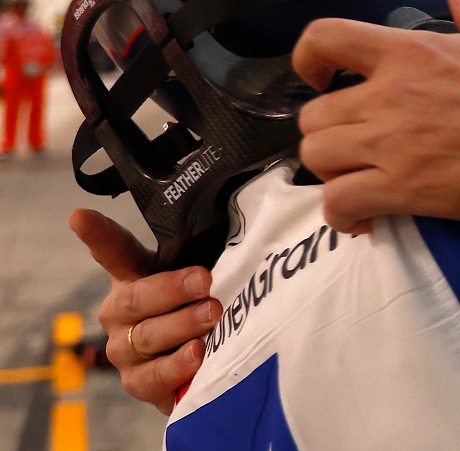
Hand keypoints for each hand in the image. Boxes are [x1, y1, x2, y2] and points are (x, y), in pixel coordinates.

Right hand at [68, 209, 220, 414]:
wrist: (202, 364)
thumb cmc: (201, 306)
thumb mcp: (201, 280)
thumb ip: (204, 260)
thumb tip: (239, 230)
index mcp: (134, 278)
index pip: (115, 252)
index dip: (98, 234)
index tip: (80, 216)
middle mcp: (121, 313)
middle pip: (137, 298)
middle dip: (172, 288)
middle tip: (204, 281)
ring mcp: (124, 349)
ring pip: (148, 336)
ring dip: (183, 324)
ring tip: (212, 314)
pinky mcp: (137, 382)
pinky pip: (153, 375)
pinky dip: (176, 365)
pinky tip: (196, 353)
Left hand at [294, 0, 459, 232]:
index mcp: (415, 51)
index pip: (326, 38)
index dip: (308, 57)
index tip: (321, 75)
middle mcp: (393, 95)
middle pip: (314, 114)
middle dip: (330, 129)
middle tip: (359, 140)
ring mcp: (396, 146)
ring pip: (318, 159)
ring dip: (334, 170)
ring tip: (363, 177)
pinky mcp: (408, 191)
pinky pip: (340, 204)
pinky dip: (345, 215)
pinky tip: (368, 217)